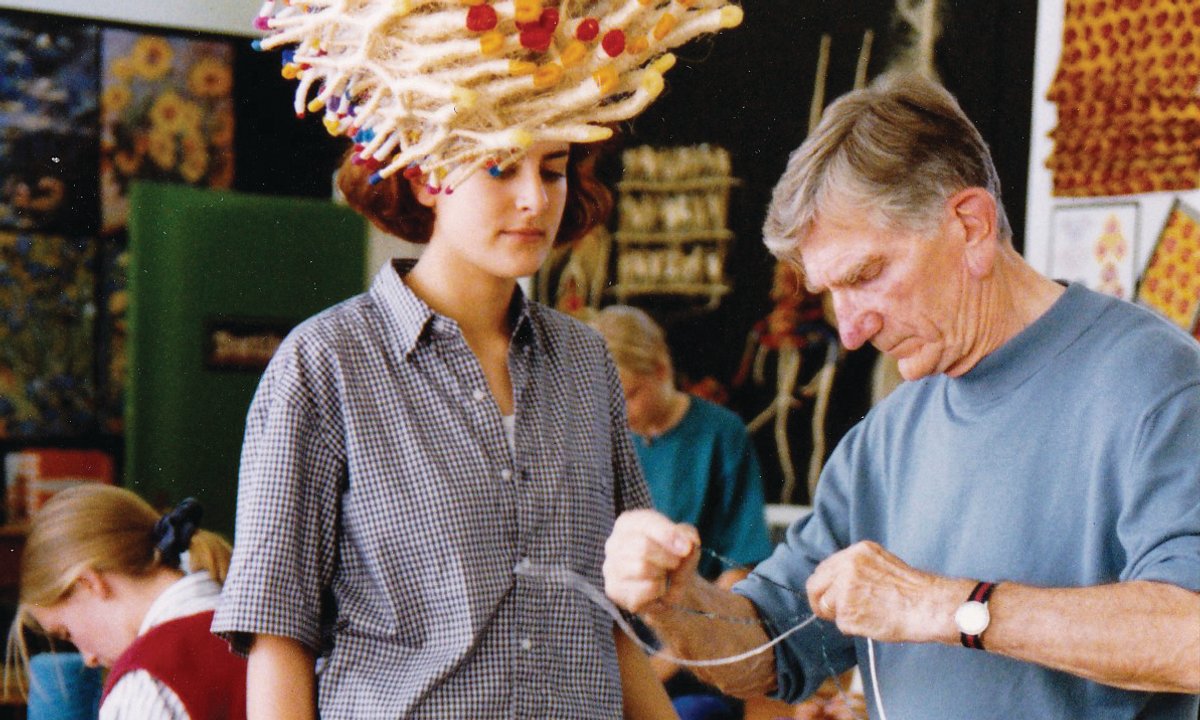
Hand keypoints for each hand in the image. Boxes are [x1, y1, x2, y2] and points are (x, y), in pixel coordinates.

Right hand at [603, 509, 700, 612]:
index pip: (645, 523)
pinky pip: (641, 591)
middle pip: (642, 547)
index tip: (686, 548)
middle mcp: (614, 542)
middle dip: (667, 557)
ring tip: (664, 575)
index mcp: (629, 523)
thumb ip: (689, 538)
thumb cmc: (674, 559)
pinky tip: (656, 589)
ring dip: (662, 574)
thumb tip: (687, 545)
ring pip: (641, 568)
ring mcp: (611, 567)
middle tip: (676, 563)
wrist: (670, 589)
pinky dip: (657, 591)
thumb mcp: (687, 543)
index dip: (669, 535)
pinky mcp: (613, 590)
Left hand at [805, 540, 966, 644]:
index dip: (824, 586)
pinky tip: (873, 623)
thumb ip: (856, 569)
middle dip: (819, 601)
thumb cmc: (912, 591)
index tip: (828, 596)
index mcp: (856, 553)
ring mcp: (844, 588)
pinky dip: (853, 628)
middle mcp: (846, 567)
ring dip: (841, 616)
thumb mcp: (881, 564)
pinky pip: (841, 624)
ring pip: (827, 607)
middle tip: (829, 613)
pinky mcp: (847, 611)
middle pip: (814, 586)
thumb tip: (836, 584)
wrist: (927, 606)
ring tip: (866, 616)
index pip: (824, 569)